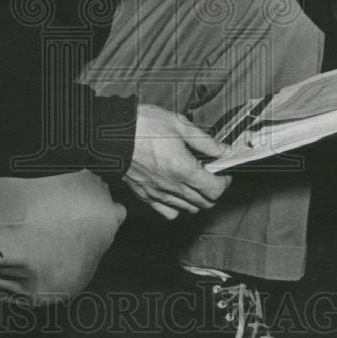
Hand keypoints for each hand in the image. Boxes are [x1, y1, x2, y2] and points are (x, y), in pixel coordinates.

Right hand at [123, 104, 232, 220]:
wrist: (111, 133)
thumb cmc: (143, 125)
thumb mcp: (179, 125)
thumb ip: (205, 142)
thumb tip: (224, 150)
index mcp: (183, 169)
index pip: (215, 190)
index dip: (224, 182)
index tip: (223, 172)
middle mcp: (172, 186)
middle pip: (205, 203)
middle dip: (214, 190)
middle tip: (211, 175)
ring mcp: (158, 194)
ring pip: (189, 210)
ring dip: (198, 199)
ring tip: (194, 181)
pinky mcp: (145, 196)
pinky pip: (169, 212)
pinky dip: (178, 207)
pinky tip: (177, 192)